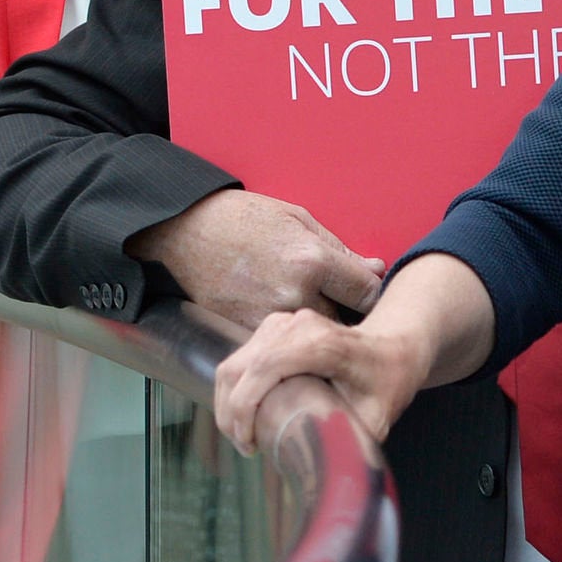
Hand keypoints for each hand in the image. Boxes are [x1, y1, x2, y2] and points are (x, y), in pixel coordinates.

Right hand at [125, 189, 383, 330]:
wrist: (186, 232)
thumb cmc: (244, 218)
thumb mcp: (298, 219)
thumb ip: (340, 251)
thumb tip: (376, 270)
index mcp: (312, 260)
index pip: (367, 292)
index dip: (373, 294)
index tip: (368, 294)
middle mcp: (294, 293)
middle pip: (345, 321)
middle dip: (349, 317)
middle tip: (345, 309)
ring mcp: (270, 317)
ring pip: (314, 336)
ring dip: (320, 330)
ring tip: (314, 316)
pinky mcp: (249, 331)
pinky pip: (285, 343)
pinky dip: (292, 337)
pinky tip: (289, 325)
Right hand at [211, 305, 433, 452]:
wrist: (393, 347)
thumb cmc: (387, 382)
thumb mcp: (379, 417)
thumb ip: (355, 445)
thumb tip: (333, 483)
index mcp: (325, 344)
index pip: (267, 366)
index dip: (245, 405)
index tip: (249, 444)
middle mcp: (300, 325)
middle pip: (242, 366)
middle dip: (231, 413)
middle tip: (245, 448)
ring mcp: (285, 322)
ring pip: (235, 363)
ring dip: (229, 403)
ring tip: (244, 438)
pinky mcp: (275, 328)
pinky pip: (242, 358)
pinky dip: (236, 390)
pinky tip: (248, 417)